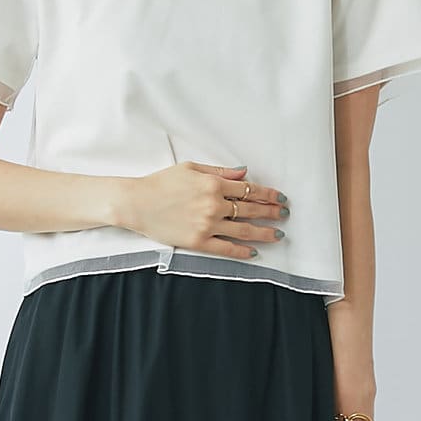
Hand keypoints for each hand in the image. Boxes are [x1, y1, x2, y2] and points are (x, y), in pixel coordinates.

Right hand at [119, 164, 286, 259]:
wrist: (137, 203)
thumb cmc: (161, 183)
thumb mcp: (191, 168)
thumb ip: (220, 171)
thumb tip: (244, 174)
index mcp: (214, 184)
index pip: (250, 190)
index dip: (268, 195)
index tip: (280, 198)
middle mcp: (214, 205)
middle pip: (251, 210)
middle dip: (272, 212)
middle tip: (284, 214)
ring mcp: (207, 225)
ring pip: (244, 230)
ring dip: (264, 232)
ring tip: (278, 234)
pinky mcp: (198, 242)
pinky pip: (226, 248)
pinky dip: (242, 251)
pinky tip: (254, 252)